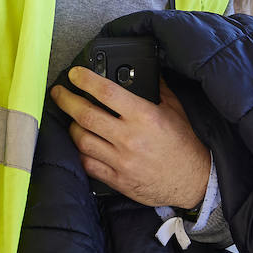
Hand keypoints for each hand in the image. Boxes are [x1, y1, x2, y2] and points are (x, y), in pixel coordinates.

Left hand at [51, 68, 210, 209]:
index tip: (74, 74)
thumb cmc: (184, 144)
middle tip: (59, 92)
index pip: (107, 93)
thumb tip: (147, 72)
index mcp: (144, 116)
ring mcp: (121, 160)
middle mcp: (129, 138)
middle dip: (66, 100)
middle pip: (86, 115)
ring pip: (82, 140)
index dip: (86, 80)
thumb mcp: (175, 110)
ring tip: (71, 119)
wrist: (192, 180)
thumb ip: (158, 89)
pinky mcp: (117, 179)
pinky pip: (88, 164)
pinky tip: (81, 143)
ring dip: (72, 127)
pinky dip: (80, 152)